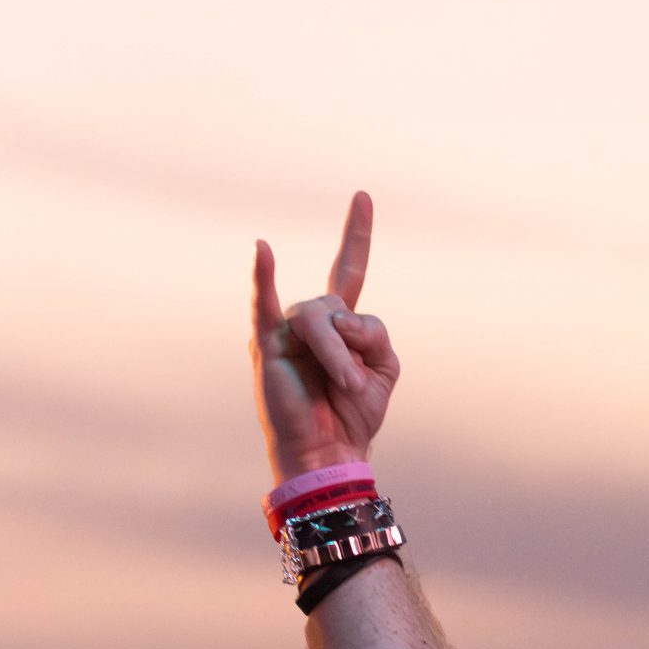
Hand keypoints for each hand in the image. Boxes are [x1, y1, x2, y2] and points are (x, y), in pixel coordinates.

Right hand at [252, 192, 398, 481]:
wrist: (329, 452)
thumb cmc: (354, 415)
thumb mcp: (385, 369)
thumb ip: (374, 333)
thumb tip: (340, 317)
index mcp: (341, 324)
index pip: (349, 268)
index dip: (357, 234)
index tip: (363, 196)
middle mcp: (312, 320)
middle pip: (341, 305)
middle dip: (356, 346)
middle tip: (355, 385)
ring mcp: (288, 331)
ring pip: (321, 318)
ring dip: (338, 357)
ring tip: (343, 388)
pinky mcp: (268, 345)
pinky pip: (265, 305)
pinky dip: (264, 276)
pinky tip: (263, 248)